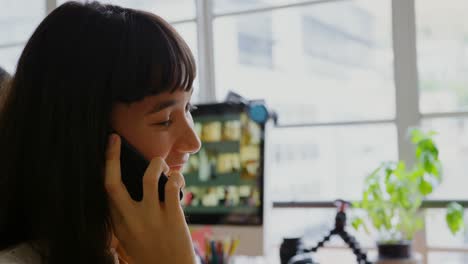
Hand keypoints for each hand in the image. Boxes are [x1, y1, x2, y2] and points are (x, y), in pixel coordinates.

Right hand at [105, 134, 195, 263]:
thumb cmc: (151, 255)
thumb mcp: (129, 239)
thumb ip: (125, 217)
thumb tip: (130, 190)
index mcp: (118, 224)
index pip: (105, 191)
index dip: (105, 167)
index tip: (108, 148)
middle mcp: (131, 219)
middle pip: (113, 183)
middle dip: (111, 157)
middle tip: (115, 138)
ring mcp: (152, 217)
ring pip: (149, 177)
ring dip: (157, 164)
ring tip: (162, 166)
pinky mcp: (172, 217)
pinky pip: (172, 187)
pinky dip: (176, 177)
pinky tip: (177, 180)